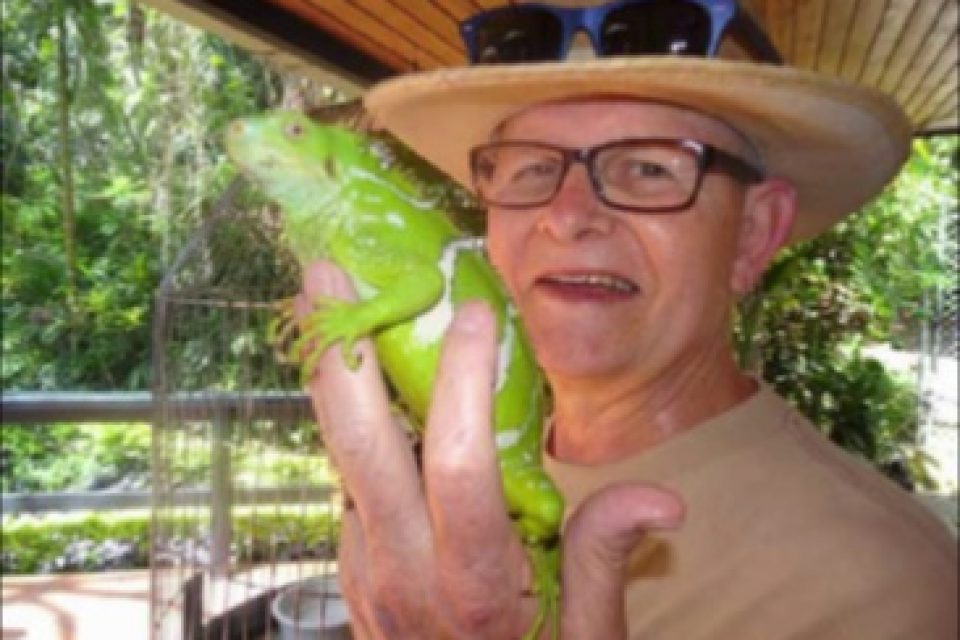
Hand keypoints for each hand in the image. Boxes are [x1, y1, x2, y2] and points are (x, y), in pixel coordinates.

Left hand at [299, 260, 684, 638]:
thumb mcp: (588, 637)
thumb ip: (605, 558)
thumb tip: (662, 499)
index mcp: (474, 585)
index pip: (459, 467)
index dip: (465, 382)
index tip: (477, 314)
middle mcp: (403, 572)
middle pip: (360, 447)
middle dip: (343, 353)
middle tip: (328, 273)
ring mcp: (363, 571)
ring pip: (337, 457)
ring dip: (330, 376)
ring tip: (326, 303)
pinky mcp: (350, 569)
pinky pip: (343, 482)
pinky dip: (347, 422)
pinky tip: (358, 378)